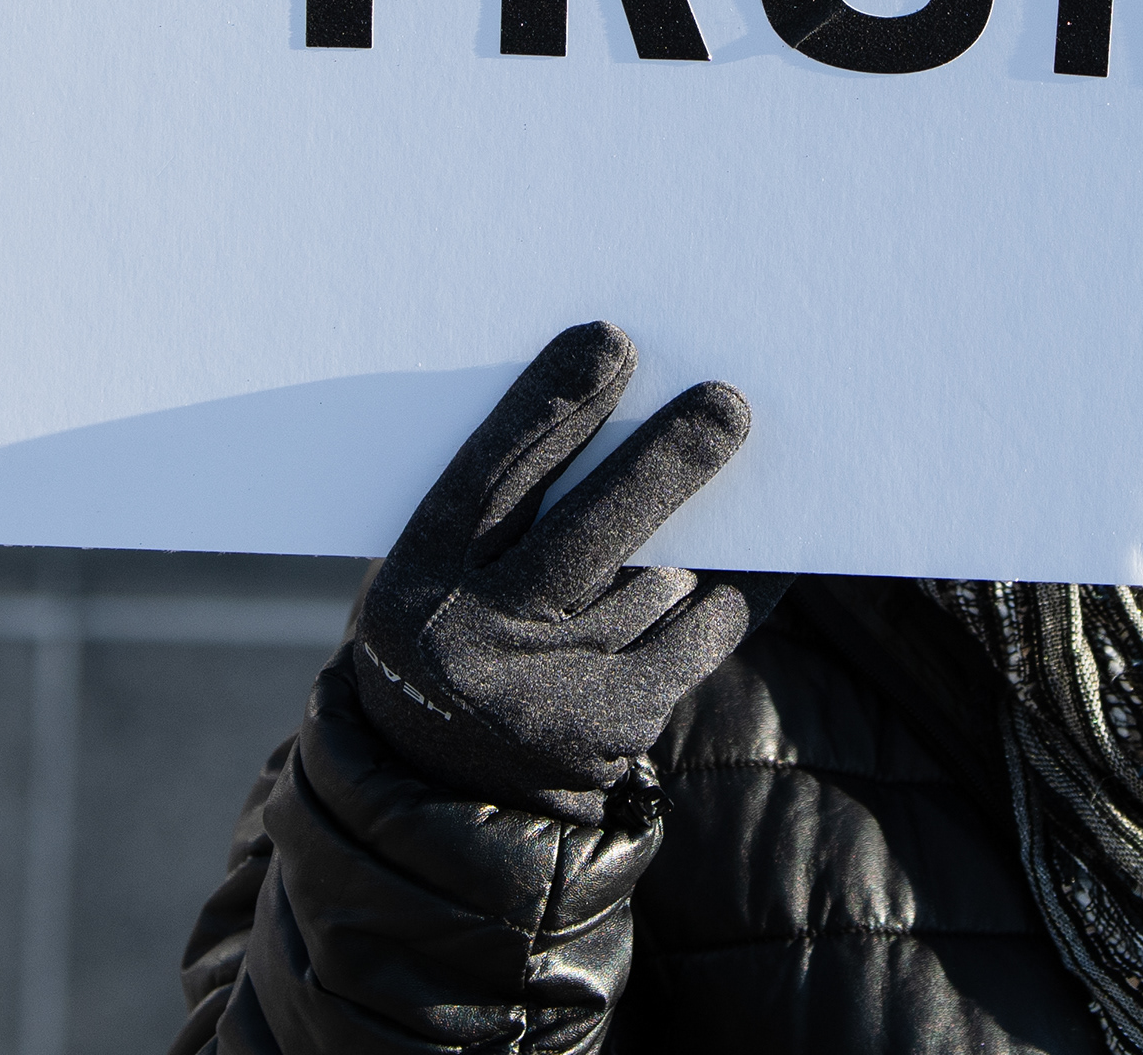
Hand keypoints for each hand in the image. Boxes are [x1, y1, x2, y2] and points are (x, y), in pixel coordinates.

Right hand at [350, 321, 771, 822]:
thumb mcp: (441, 576)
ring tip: (694, 535)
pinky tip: (722, 586)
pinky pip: (693, 637)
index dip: (551, 405)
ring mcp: (544, 692)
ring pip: (653, 584)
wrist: (441, 799)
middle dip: (665, 462)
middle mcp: (473, 637)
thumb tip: (624, 418)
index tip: (610, 343)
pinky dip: (716, 604)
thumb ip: (506, 514)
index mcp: (416, 579)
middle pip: (588, 532)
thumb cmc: (456, 640)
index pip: (490, 476)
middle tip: (726, 404)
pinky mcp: (610, 730)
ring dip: (684, 551)